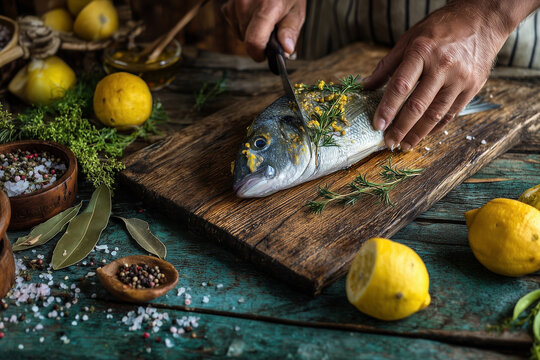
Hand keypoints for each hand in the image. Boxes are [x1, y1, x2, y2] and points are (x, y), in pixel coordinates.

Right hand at [221, 0, 305, 60]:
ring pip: (240, 33)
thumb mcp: (296, 11)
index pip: (254, 42)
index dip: (259, 54)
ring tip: (263, 17)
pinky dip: (243, 23)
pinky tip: (253, 13)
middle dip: (260, 40)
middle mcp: (246, 5)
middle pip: (247, 40)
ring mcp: (235, 4)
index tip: (265, 55)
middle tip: (271, 29)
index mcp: (266, 8)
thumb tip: (286, 50)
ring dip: (251, 31)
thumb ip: (290, 32)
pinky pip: (234, 24)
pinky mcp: (228, 5)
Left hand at [363, 1, 527, 150]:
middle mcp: (443, 66)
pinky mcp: (473, 86)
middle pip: (418, 105)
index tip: (377, 125)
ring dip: (418, 133)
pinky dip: (436, 126)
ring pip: (435, 114)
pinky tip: (424, 134)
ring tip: (404, 144)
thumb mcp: (409, 39)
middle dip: (401, 128)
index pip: (400, 86)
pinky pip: (451, 113)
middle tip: (389, 142)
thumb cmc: (441, 29)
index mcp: (422, 51)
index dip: (387, 109)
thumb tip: (367, 86)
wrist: (482, 19)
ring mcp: (460, 78)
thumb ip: (387, 65)